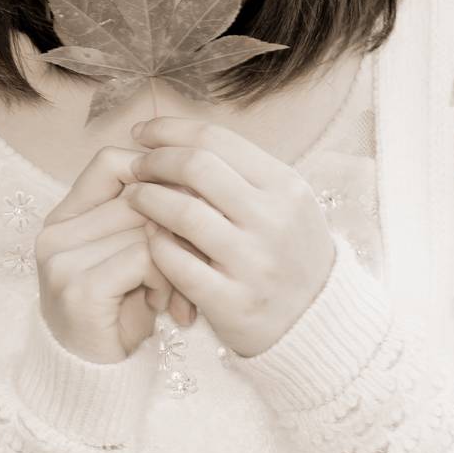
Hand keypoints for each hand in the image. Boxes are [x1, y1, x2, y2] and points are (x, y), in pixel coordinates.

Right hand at [36, 145, 197, 363]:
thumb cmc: (118, 317)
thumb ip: (141, 221)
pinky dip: (167, 279)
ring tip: (178, 293)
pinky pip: (144, 257)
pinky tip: (165, 307)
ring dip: (177, 258)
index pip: (109, 162)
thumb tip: (191, 178)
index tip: (183, 208)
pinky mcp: (79, 287)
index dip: (153, 175)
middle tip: (196, 261)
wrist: (91, 381)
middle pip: (138, 195)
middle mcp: (55, 232)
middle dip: (178, 226)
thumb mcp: (127, 261)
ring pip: (146, 225)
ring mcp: (61, 259)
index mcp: (63, 217)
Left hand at [123, 118, 336, 357]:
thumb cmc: (288, 251)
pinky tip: (149, 239)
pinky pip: (176, 262)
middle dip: (153, 161)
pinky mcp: (233, 303)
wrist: (319, 323)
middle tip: (135, 167)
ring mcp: (254, 263)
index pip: (215, 139)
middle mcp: (273, 220)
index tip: (142, 132)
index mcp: (285, 186)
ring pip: (182, 212)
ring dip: (146, 199)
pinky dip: (155, 244)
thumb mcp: (283, 203)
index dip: (168, 130)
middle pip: (195, 167)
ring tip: (134, 198)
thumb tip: (173, 137)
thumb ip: (238, 171)